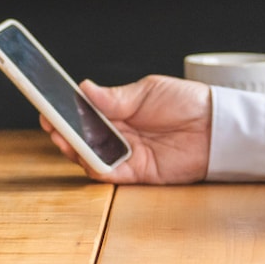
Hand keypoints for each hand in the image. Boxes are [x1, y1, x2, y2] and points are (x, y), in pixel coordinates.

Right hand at [39, 75, 211, 183]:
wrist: (216, 127)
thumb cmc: (187, 102)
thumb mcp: (148, 92)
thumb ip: (115, 98)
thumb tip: (84, 89)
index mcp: (120, 110)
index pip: (85, 112)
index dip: (66, 111)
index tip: (48, 107)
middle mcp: (121, 134)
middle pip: (84, 137)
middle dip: (65, 131)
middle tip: (53, 125)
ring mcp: (128, 154)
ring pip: (92, 156)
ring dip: (76, 149)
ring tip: (65, 138)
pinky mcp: (139, 173)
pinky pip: (111, 174)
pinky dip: (98, 168)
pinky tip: (89, 158)